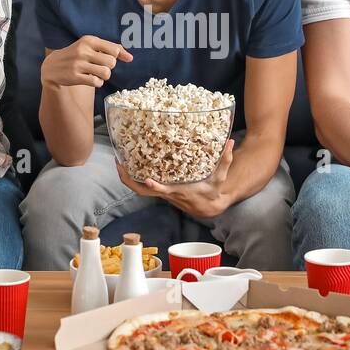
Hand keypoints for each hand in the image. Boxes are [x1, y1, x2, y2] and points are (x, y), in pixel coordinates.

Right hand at [41, 35, 132, 88]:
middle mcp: (83, 51)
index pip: (114, 49)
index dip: (118, 56)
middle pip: (112, 62)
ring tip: (96, 74)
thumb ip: (111, 49)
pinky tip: (91, 80)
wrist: (52, 66)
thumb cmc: (76, 55)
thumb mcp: (90, 47)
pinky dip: (97, 83)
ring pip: (106, 73)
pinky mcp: (75, 76)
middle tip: (100, 67)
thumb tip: (131, 58)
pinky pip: (97, 82)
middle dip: (109, 67)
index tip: (111, 60)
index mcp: (88, 40)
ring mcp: (78, 64)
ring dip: (104, 76)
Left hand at [115, 139, 233, 219]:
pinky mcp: (160, 192)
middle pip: (143, 192)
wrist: (209, 207)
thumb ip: (225, 160)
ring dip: (127, 178)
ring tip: (119, 162)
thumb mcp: (220, 177)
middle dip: (129, 180)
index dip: (156, 187)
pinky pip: (143, 187)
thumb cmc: (213, 191)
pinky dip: (134, 178)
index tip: (147, 179)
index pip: (165, 191)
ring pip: (139, 190)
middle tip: (119, 164)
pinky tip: (129, 165)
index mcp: (180, 191)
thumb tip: (231, 142)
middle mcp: (167, 194)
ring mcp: (162, 194)